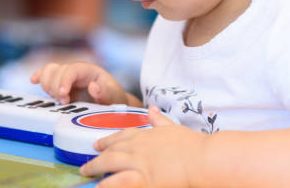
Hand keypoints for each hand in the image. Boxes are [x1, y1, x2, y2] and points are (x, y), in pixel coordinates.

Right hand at [30, 61, 127, 104]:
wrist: (111, 102)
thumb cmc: (113, 97)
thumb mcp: (114, 95)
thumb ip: (105, 92)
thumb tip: (93, 86)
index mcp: (88, 70)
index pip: (72, 69)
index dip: (64, 81)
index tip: (64, 96)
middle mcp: (75, 71)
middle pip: (57, 71)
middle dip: (57, 88)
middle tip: (65, 102)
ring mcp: (66, 77)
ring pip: (49, 72)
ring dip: (48, 86)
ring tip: (58, 99)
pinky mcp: (59, 84)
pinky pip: (46, 75)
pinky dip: (39, 77)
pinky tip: (33, 80)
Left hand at [80, 106, 208, 187]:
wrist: (203, 159)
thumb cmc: (193, 145)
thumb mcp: (173, 127)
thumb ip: (159, 120)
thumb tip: (151, 109)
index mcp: (146, 134)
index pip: (122, 135)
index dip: (107, 140)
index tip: (97, 144)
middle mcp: (138, 147)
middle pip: (112, 150)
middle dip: (97, 157)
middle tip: (86, 165)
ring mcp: (138, 163)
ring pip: (110, 164)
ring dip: (96, 169)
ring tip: (86, 174)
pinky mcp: (142, 179)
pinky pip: (118, 182)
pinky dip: (106, 185)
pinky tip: (98, 187)